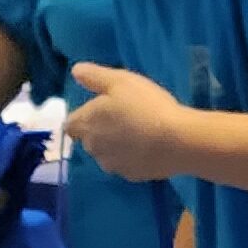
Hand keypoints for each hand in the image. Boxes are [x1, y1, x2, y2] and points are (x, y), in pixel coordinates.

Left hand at [69, 61, 197, 182]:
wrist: (177, 141)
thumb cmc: (145, 105)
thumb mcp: (120, 81)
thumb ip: (94, 76)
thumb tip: (75, 71)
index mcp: (86, 124)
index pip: (70, 125)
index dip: (81, 118)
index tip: (98, 111)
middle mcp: (93, 148)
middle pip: (88, 140)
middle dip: (98, 132)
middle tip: (121, 118)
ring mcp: (112, 165)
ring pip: (106, 155)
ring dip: (114, 146)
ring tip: (136, 134)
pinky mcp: (130, 176)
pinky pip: (125, 165)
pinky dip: (131, 158)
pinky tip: (147, 149)